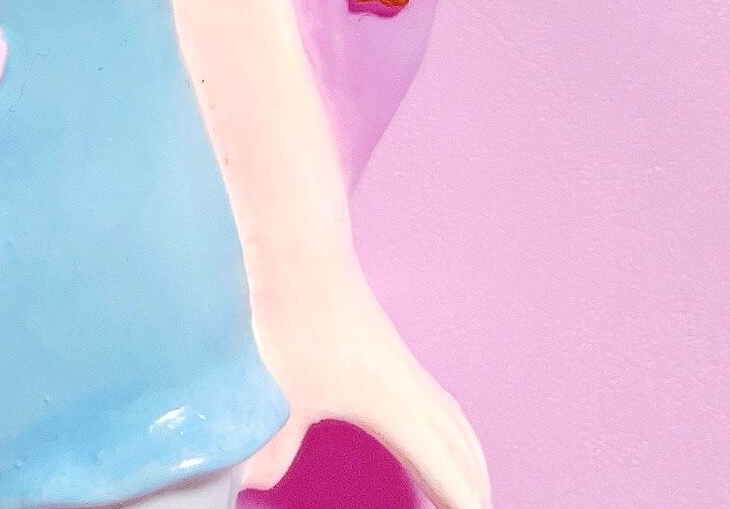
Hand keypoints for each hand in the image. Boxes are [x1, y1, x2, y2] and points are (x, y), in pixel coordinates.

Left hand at [242, 286, 490, 508]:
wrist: (296, 246)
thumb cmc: (290, 314)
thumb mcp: (277, 393)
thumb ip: (271, 450)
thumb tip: (253, 481)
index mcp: (396, 409)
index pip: (448, 473)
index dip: (465, 507)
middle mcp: (412, 389)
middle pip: (464, 452)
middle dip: (476, 491)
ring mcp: (405, 368)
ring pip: (456, 426)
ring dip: (470, 462)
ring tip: (472, 494)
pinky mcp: (391, 353)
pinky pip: (441, 405)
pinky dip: (453, 434)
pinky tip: (436, 437)